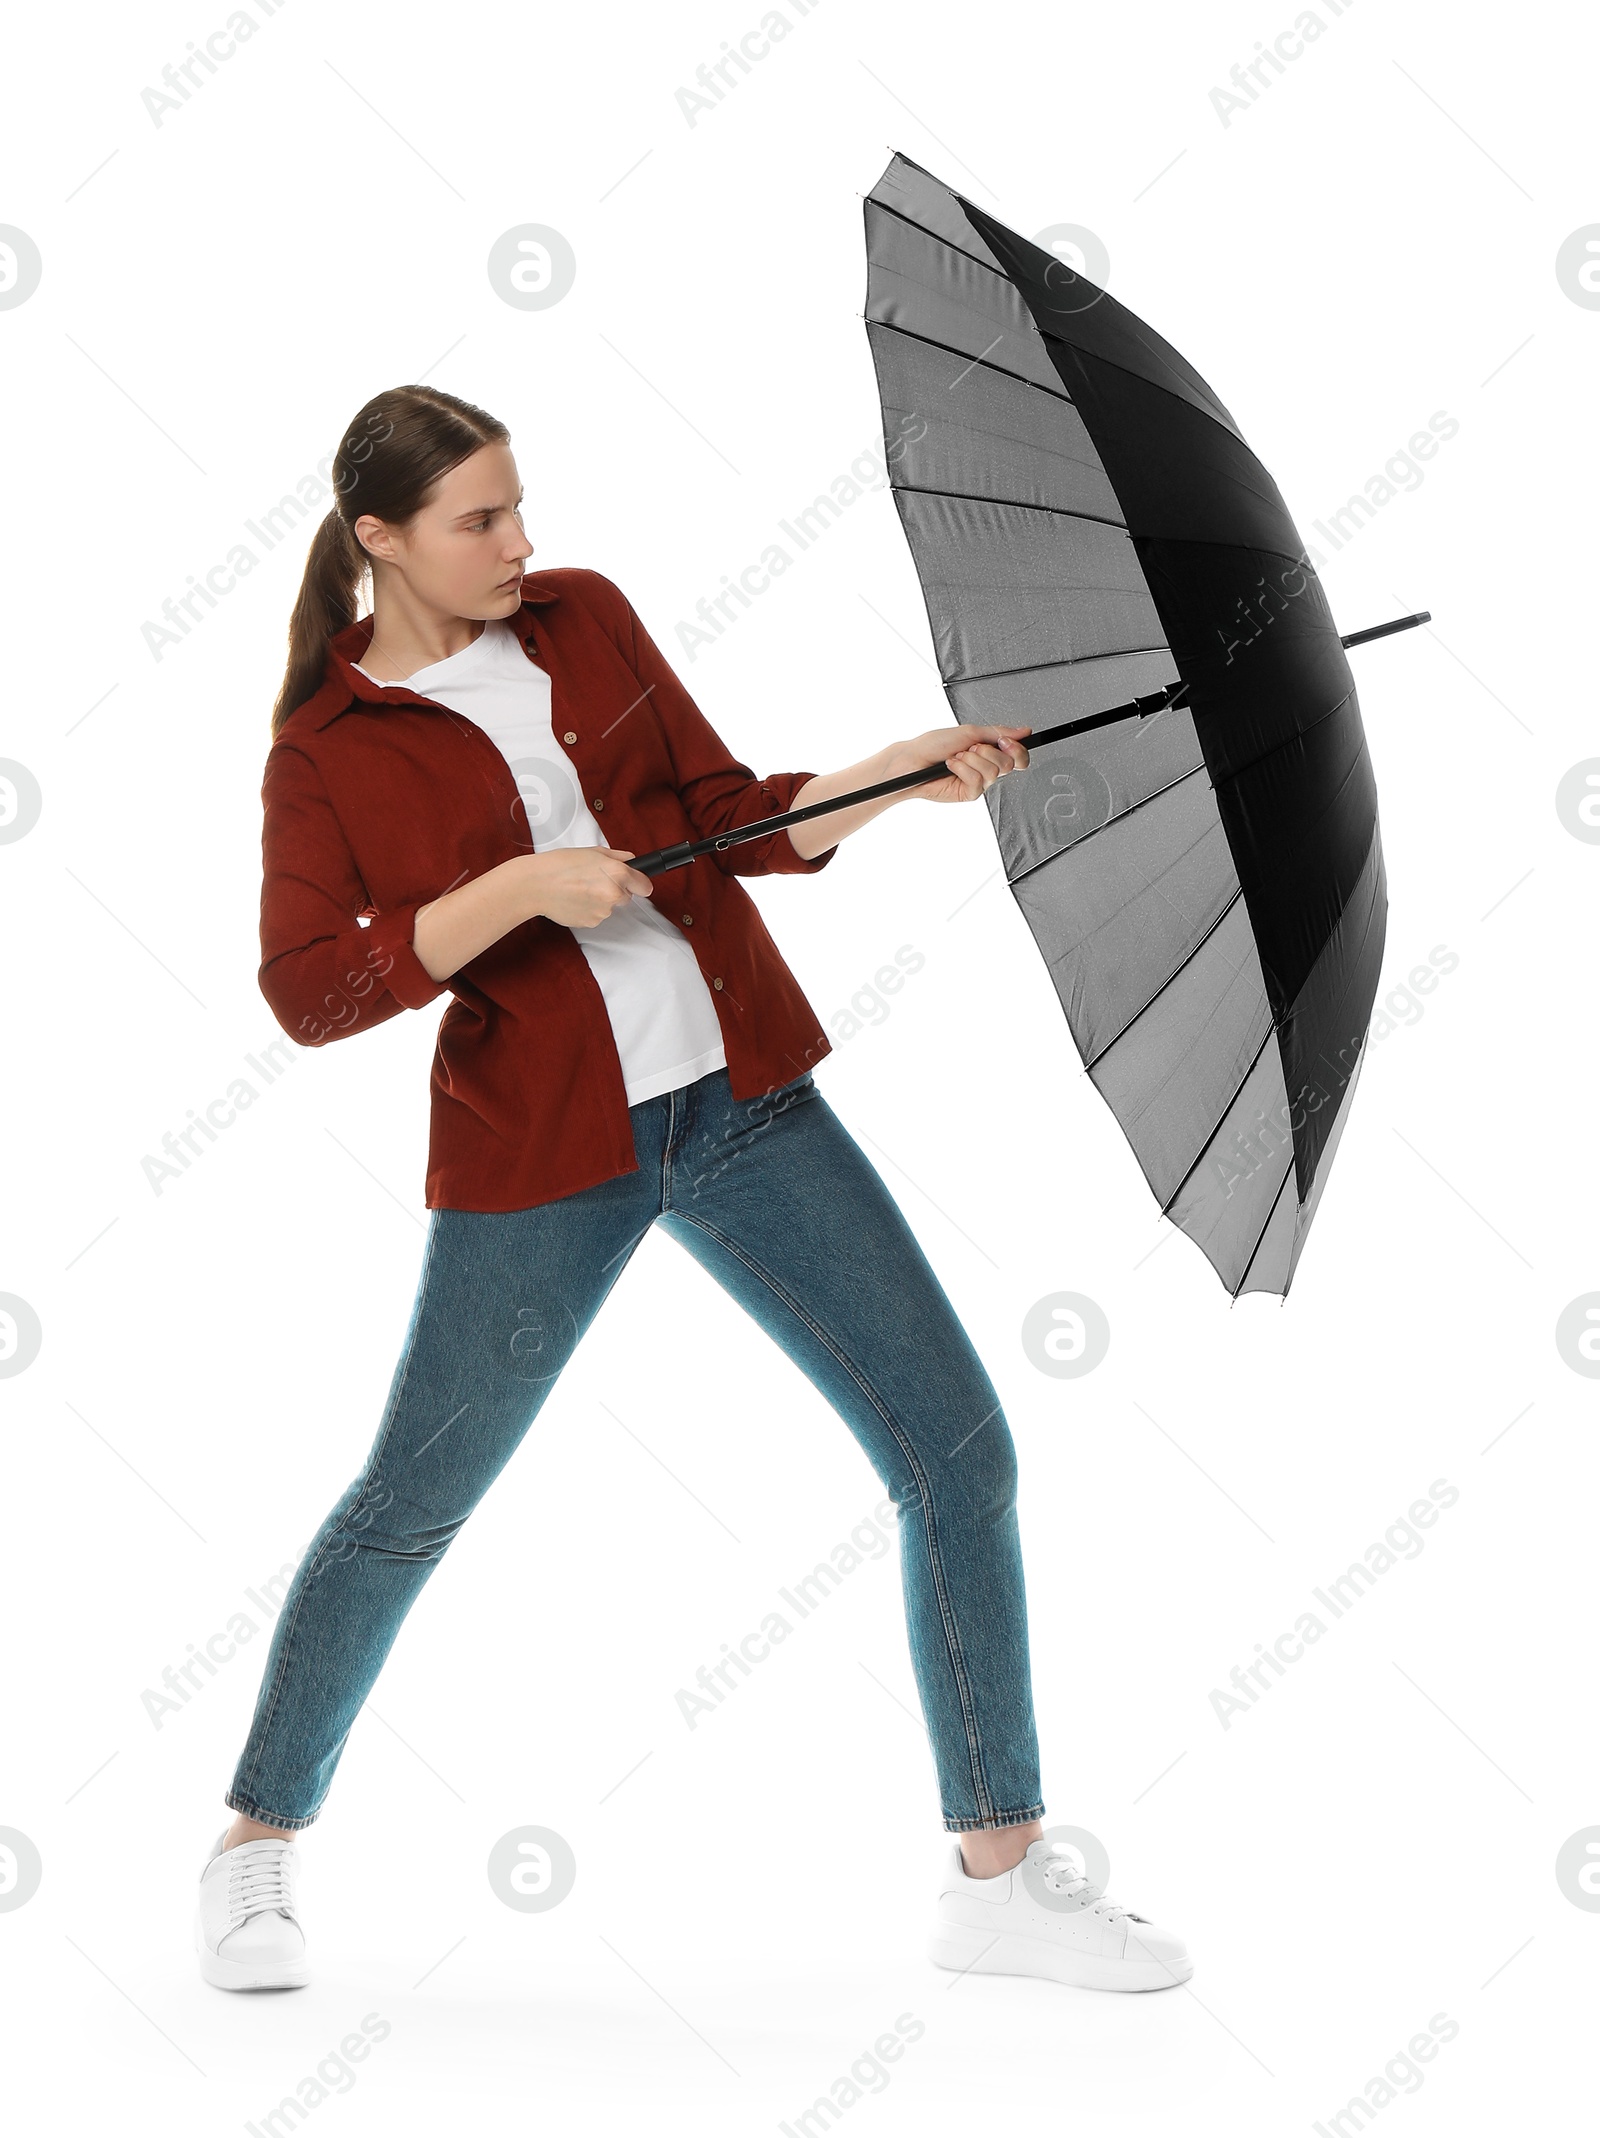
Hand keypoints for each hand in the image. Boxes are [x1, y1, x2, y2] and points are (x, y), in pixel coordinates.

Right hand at [520, 847, 653, 927]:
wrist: (536, 885)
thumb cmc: (560, 865)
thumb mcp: (592, 851)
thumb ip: (617, 857)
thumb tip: (631, 861)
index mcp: (618, 873)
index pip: (645, 886)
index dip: (639, 883)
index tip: (635, 882)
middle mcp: (614, 894)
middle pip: (627, 897)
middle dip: (616, 890)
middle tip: (594, 880)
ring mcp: (603, 911)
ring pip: (610, 907)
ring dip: (600, 900)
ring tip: (579, 888)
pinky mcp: (591, 923)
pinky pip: (596, 916)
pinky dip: (588, 909)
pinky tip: (574, 899)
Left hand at [887, 724, 1031, 805]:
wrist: (913, 759)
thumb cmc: (934, 745)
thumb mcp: (969, 732)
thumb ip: (998, 733)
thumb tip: (1023, 731)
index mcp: (989, 752)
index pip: (1018, 756)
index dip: (1017, 749)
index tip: (1005, 741)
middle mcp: (986, 768)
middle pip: (1009, 764)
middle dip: (988, 752)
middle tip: (970, 748)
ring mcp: (978, 782)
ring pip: (993, 772)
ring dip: (971, 759)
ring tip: (956, 757)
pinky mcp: (969, 794)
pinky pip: (977, 782)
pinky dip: (962, 769)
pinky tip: (951, 766)